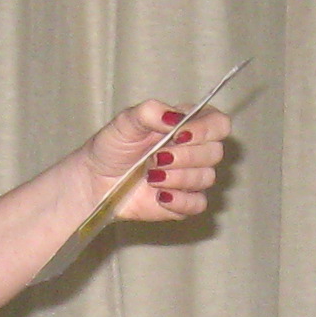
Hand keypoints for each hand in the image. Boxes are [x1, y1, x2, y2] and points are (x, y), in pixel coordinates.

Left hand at [85, 100, 231, 223]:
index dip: (206, 130)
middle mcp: (195, 151)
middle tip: (155, 158)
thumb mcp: (126, 121)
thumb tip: (176, 118)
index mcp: (187, 125)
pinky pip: (198, 204)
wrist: (97, 179)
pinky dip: (180, 200)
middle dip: (185, 157)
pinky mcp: (184, 203)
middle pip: (215, 153)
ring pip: (207, 178)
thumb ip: (151, 112)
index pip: (218, 124)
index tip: (179, 135)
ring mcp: (191, 178)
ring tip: (151, 175)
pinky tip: (158, 195)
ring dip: (177, 178)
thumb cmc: (113, 146)